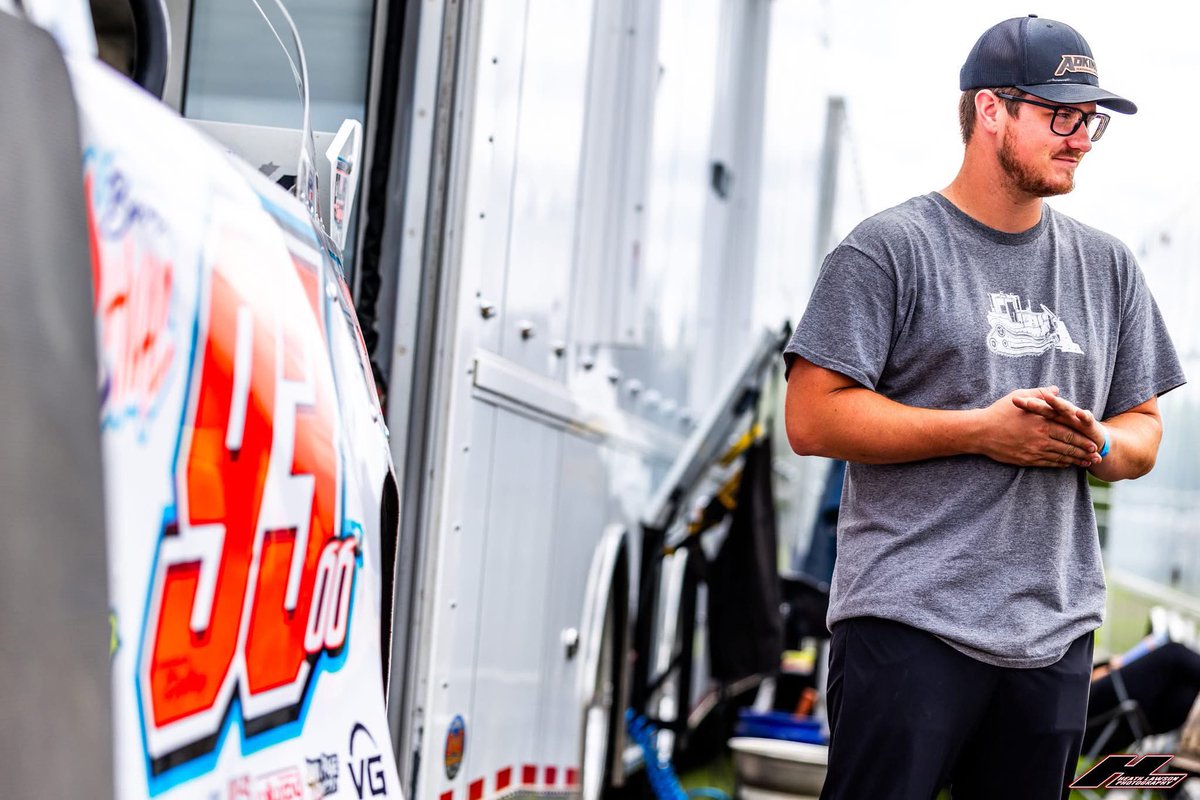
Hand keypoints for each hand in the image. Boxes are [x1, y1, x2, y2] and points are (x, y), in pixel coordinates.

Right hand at [974, 387, 1101, 468]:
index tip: (1094, 441)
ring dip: (1075, 460)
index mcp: (1041, 422)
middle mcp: (1040, 437)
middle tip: (1096, 454)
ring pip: (1060, 456)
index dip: (1082, 437)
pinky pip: (1048, 463)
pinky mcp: (1026, 459)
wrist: (980, 431)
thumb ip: (1040, 393)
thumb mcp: (1019, 396)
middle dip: (1084, 451)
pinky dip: (1060, 464)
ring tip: (1087, 463)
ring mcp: (1034, 450)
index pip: (1068, 431)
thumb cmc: (999, 412)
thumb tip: (1056, 389)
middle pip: (1068, 445)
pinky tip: (1067, 465)